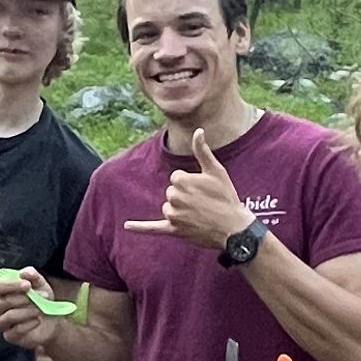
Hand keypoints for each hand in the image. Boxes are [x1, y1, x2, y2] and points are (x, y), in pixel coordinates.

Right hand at [0, 268, 62, 356]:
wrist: (52, 320)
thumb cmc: (41, 300)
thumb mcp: (40, 285)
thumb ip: (33, 276)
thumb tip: (25, 273)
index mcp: (3, 292)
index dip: (11, 285)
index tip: (27, 285)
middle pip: (2, 302)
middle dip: (21, 299)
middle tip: (39, 298)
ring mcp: (3, 323)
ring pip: (8, 317)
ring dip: (26, 312)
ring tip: (39, 309)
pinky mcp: (10, 336)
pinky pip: (15, 330)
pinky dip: (28, 324)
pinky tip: (37, 320)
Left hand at [124, 128, 253, 252]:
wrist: (234, 228)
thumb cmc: (226, 197)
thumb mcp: (216, 170)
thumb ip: (202, 150)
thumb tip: (198, 131)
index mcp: (181, 180)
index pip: (176, 178)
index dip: (191, 183)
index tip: (204, 190)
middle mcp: (174, 197)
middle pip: (171, 193)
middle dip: (185, 197)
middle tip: (204, 203)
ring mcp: (173, 215)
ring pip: (169, 208)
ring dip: (180, 210)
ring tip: (200, 215)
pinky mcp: (174, 230)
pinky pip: (153, 228)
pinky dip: (140, 228)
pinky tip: (127, 226)